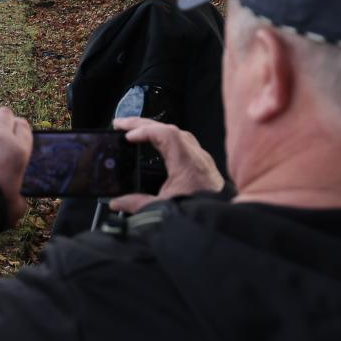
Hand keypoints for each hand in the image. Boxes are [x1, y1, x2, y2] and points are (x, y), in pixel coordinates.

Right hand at [107, 117, 225, 212]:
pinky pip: (182, 139)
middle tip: (121, 124)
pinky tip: (156, 141)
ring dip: (154, 128)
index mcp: (186, 162)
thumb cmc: (201, 210)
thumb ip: (138, 204)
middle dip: (142, 123)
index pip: (165, 135)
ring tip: (136, 129)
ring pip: (176, 132)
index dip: (145, 131)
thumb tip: (117, 202)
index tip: (127, 135)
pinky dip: (165, 136)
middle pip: (168, 128)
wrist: (222, 217)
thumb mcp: (164, 208)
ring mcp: (199, 156)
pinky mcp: (201, 162)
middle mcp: (195, 155)